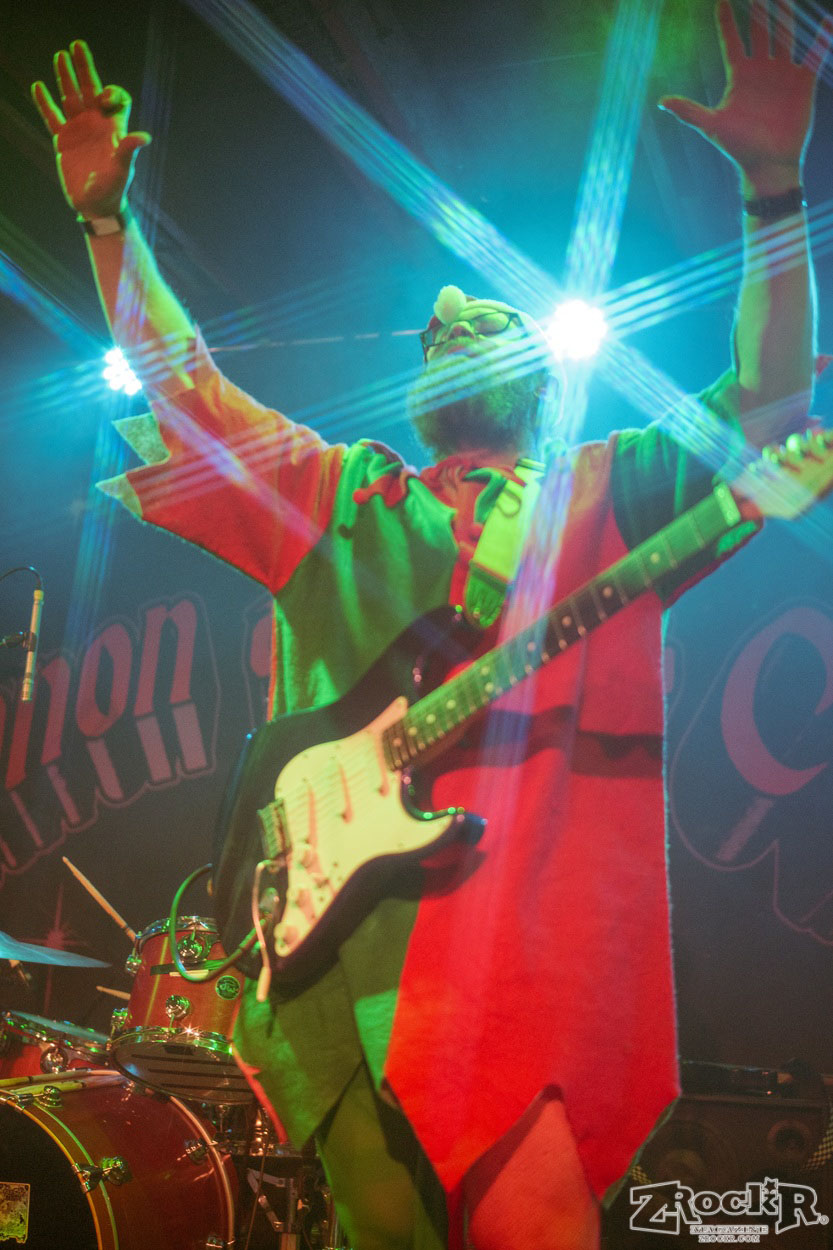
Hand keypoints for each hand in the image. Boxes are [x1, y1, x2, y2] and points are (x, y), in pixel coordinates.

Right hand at [31, 40, 149, 217]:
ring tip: (59, 56)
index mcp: (113, 128)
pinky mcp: (63, 140)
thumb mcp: (123, 170)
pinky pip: (52, 117)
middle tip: (77, 45)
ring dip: (65, 78)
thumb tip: (144, 137)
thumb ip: (128, 150)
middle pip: (91, 89)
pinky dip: (44, 103)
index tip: (104, 98)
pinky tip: (38, 87)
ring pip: (70, 98)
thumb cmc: (114, 189)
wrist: (96, 206)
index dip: (111, 92)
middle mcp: (96, 124)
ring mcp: (79, 130)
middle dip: (85, 68)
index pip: (116, 99)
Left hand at [659, 0, 832, 193]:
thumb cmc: (738, 148)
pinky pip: (814, 56)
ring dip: (787, 16)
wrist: (768, 165)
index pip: (731, 40)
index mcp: (738, 76)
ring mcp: (782, 75)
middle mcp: (760, 71)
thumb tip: (661, 102)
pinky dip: (821, 40)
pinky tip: (826, 22)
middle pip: (760, 31)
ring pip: (785, 37)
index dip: (726, 20)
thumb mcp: (712, 126)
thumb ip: (688, 111)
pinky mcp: (803, 83)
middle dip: (759, 9)